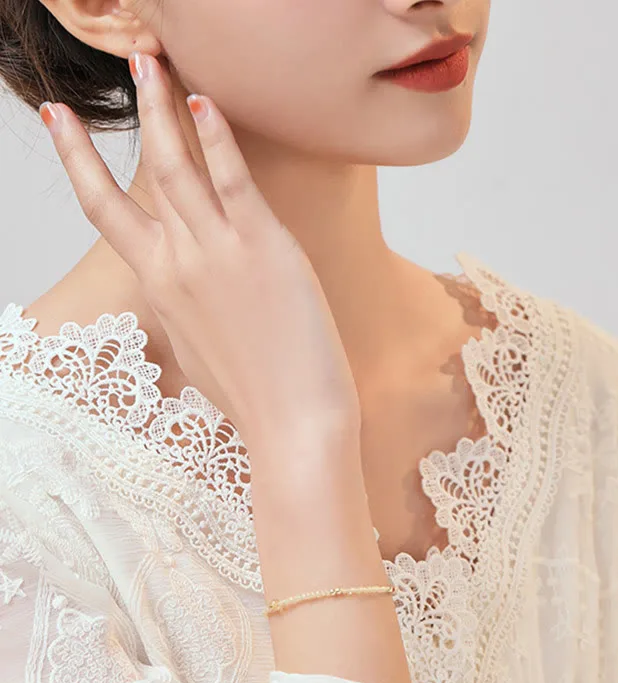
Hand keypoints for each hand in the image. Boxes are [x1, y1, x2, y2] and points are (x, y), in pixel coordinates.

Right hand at [38, 51, 360, 446]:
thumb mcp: (202, 350)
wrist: (293, 425)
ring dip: (163, 107)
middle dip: (134, 112)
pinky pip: (232, 180)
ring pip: (176, 166)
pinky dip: (216, 139)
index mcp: (160, 286)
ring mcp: (217, 254)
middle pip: (139, 172)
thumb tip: (191, 291)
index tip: (62, 124)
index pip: (107, 211)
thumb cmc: (255, 397)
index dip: (80, 163)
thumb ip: (189, 309)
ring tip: (154, 60)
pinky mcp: (263, 249)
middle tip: (128, 60)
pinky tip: (205, 101)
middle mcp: (176, 263)